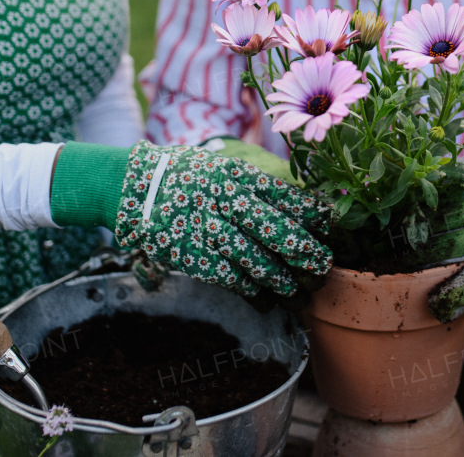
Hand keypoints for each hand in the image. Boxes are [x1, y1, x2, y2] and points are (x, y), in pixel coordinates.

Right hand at [113, 141, 331, 296]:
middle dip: (306, 251)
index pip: (286, 196)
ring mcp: (208, 228)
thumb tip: (297, 207)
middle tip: (324, 265)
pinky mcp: (191, 253)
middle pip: (277, 229)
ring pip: (256, 259)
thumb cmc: (184, 176)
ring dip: (282, 280)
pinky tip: (264, 297)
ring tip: (298, 291)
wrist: (132, 185)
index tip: (331, 227)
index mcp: (237, 175)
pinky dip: (251, 289)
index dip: (313, 215)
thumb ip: (252, 185)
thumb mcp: (220, 167)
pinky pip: (229, 276)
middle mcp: (225, 200)